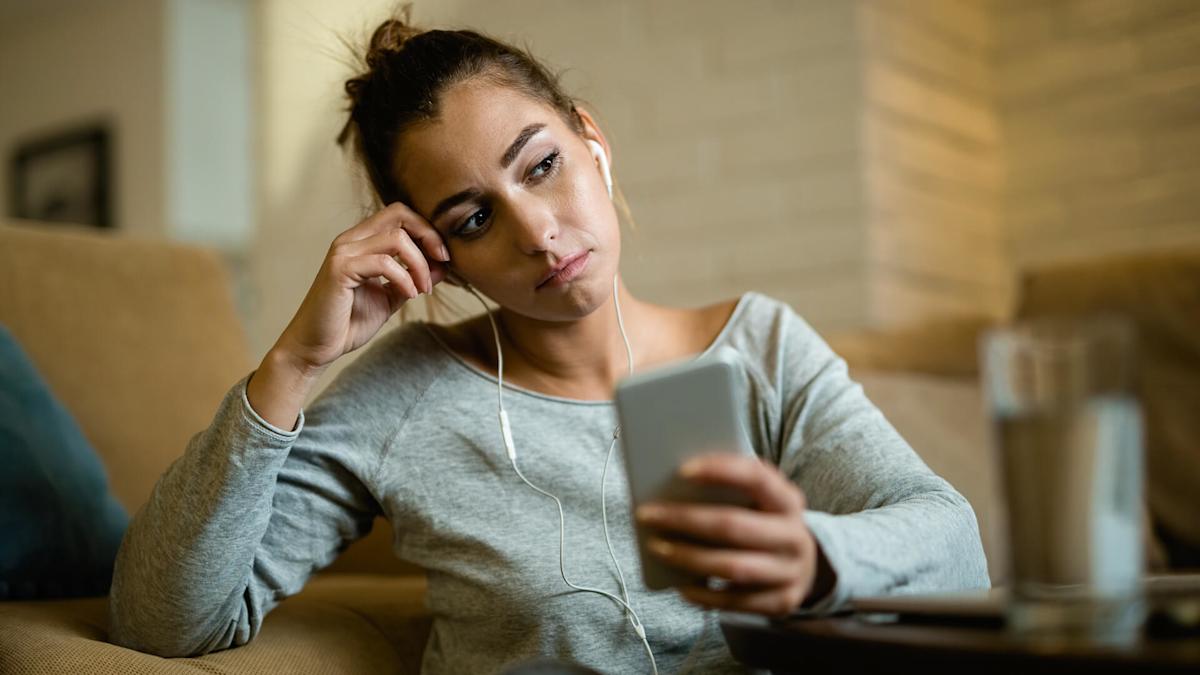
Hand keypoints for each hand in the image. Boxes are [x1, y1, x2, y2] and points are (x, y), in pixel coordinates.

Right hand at [271, 202, 450, 373]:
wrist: (316, 346)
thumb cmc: (349, 322)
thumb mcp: (391, 297)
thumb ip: (413, 278)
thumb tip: (442, 265)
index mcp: (361, 242)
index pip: (400, 215)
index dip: (427, 229)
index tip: (443, 256)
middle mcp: (350, 240)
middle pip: (399, 213)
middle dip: (429, 235)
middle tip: (443, 260)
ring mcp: (343, 252)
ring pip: (396, 238)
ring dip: (419, 264)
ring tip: (423, 289)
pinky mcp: (339, 269)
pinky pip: (384, 263)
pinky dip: (405, 278)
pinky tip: (410, 294)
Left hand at [635, 453, 835, 616]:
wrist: (802, 564)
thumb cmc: (763, 521)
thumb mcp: (758, 500)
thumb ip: (728, 490)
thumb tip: (672, 486)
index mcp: (788, 500)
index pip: (757, 478)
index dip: (721, 471)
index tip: (682, 470)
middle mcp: (795, 536)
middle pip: (734, 526)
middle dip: (685, 520)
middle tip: (647, 514)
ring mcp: (791, 572)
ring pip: (732, 567)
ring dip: (688, 558)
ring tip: (656, 547)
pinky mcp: (782, 602)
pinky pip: (734, 601)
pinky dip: (702, 593)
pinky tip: (679, 584)